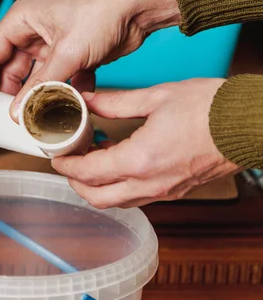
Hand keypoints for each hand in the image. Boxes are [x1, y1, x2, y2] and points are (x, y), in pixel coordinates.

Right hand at [0, 0, 179, 119]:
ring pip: (38, 78)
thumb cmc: (103, 7)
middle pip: (12, 69)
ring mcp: (55, 45)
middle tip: (12, 116)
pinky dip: (66, 93)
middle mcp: (35, 32)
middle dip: (13, 93)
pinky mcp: (75, 56)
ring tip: (38, 116)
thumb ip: (40, 84)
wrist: (141, 5)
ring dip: (40, 96)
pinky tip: (71, 104)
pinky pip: (62, 80)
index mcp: (22, 20)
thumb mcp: (66, 52)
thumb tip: (19, 109)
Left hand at [52, 79, 241, 208]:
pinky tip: (119, 160)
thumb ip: (115, 102)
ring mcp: (164, 191)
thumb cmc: (211, 108)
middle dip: (75, 183)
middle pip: (97, 198)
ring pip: (117, 201)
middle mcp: (150, 183)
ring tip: (92, 159)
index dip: (66, 165)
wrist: (251, 123)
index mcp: (140, 160)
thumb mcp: (156, 97)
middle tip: (68, 162)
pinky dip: (119, 186)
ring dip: (97, 187)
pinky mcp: (175, 190)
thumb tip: (88, 100)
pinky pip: (137, 197)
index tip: (56, 155)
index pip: (87, 173)